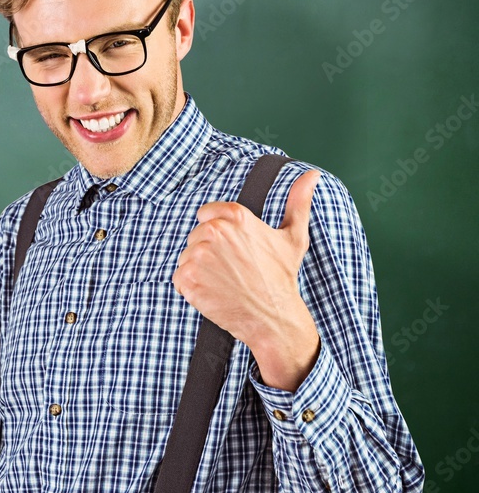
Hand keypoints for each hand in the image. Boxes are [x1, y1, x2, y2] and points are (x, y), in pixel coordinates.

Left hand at [172, 169, 321, 390]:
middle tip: (232, 269)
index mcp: (236, 217)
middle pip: (195, 235)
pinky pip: (179, 277)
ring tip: (224, 281)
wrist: (273, 317)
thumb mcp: (293, 237)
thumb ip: (298, 202)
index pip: (206, 213)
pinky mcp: (187, 278)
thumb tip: (312, 174)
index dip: (217, 232)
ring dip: (200, 269)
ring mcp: (199, 255)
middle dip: (209, 251)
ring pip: (187, 256)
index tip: (232, 249)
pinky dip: (191, 287)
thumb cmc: (281, 277)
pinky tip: (213, 293)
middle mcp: (215, 232)